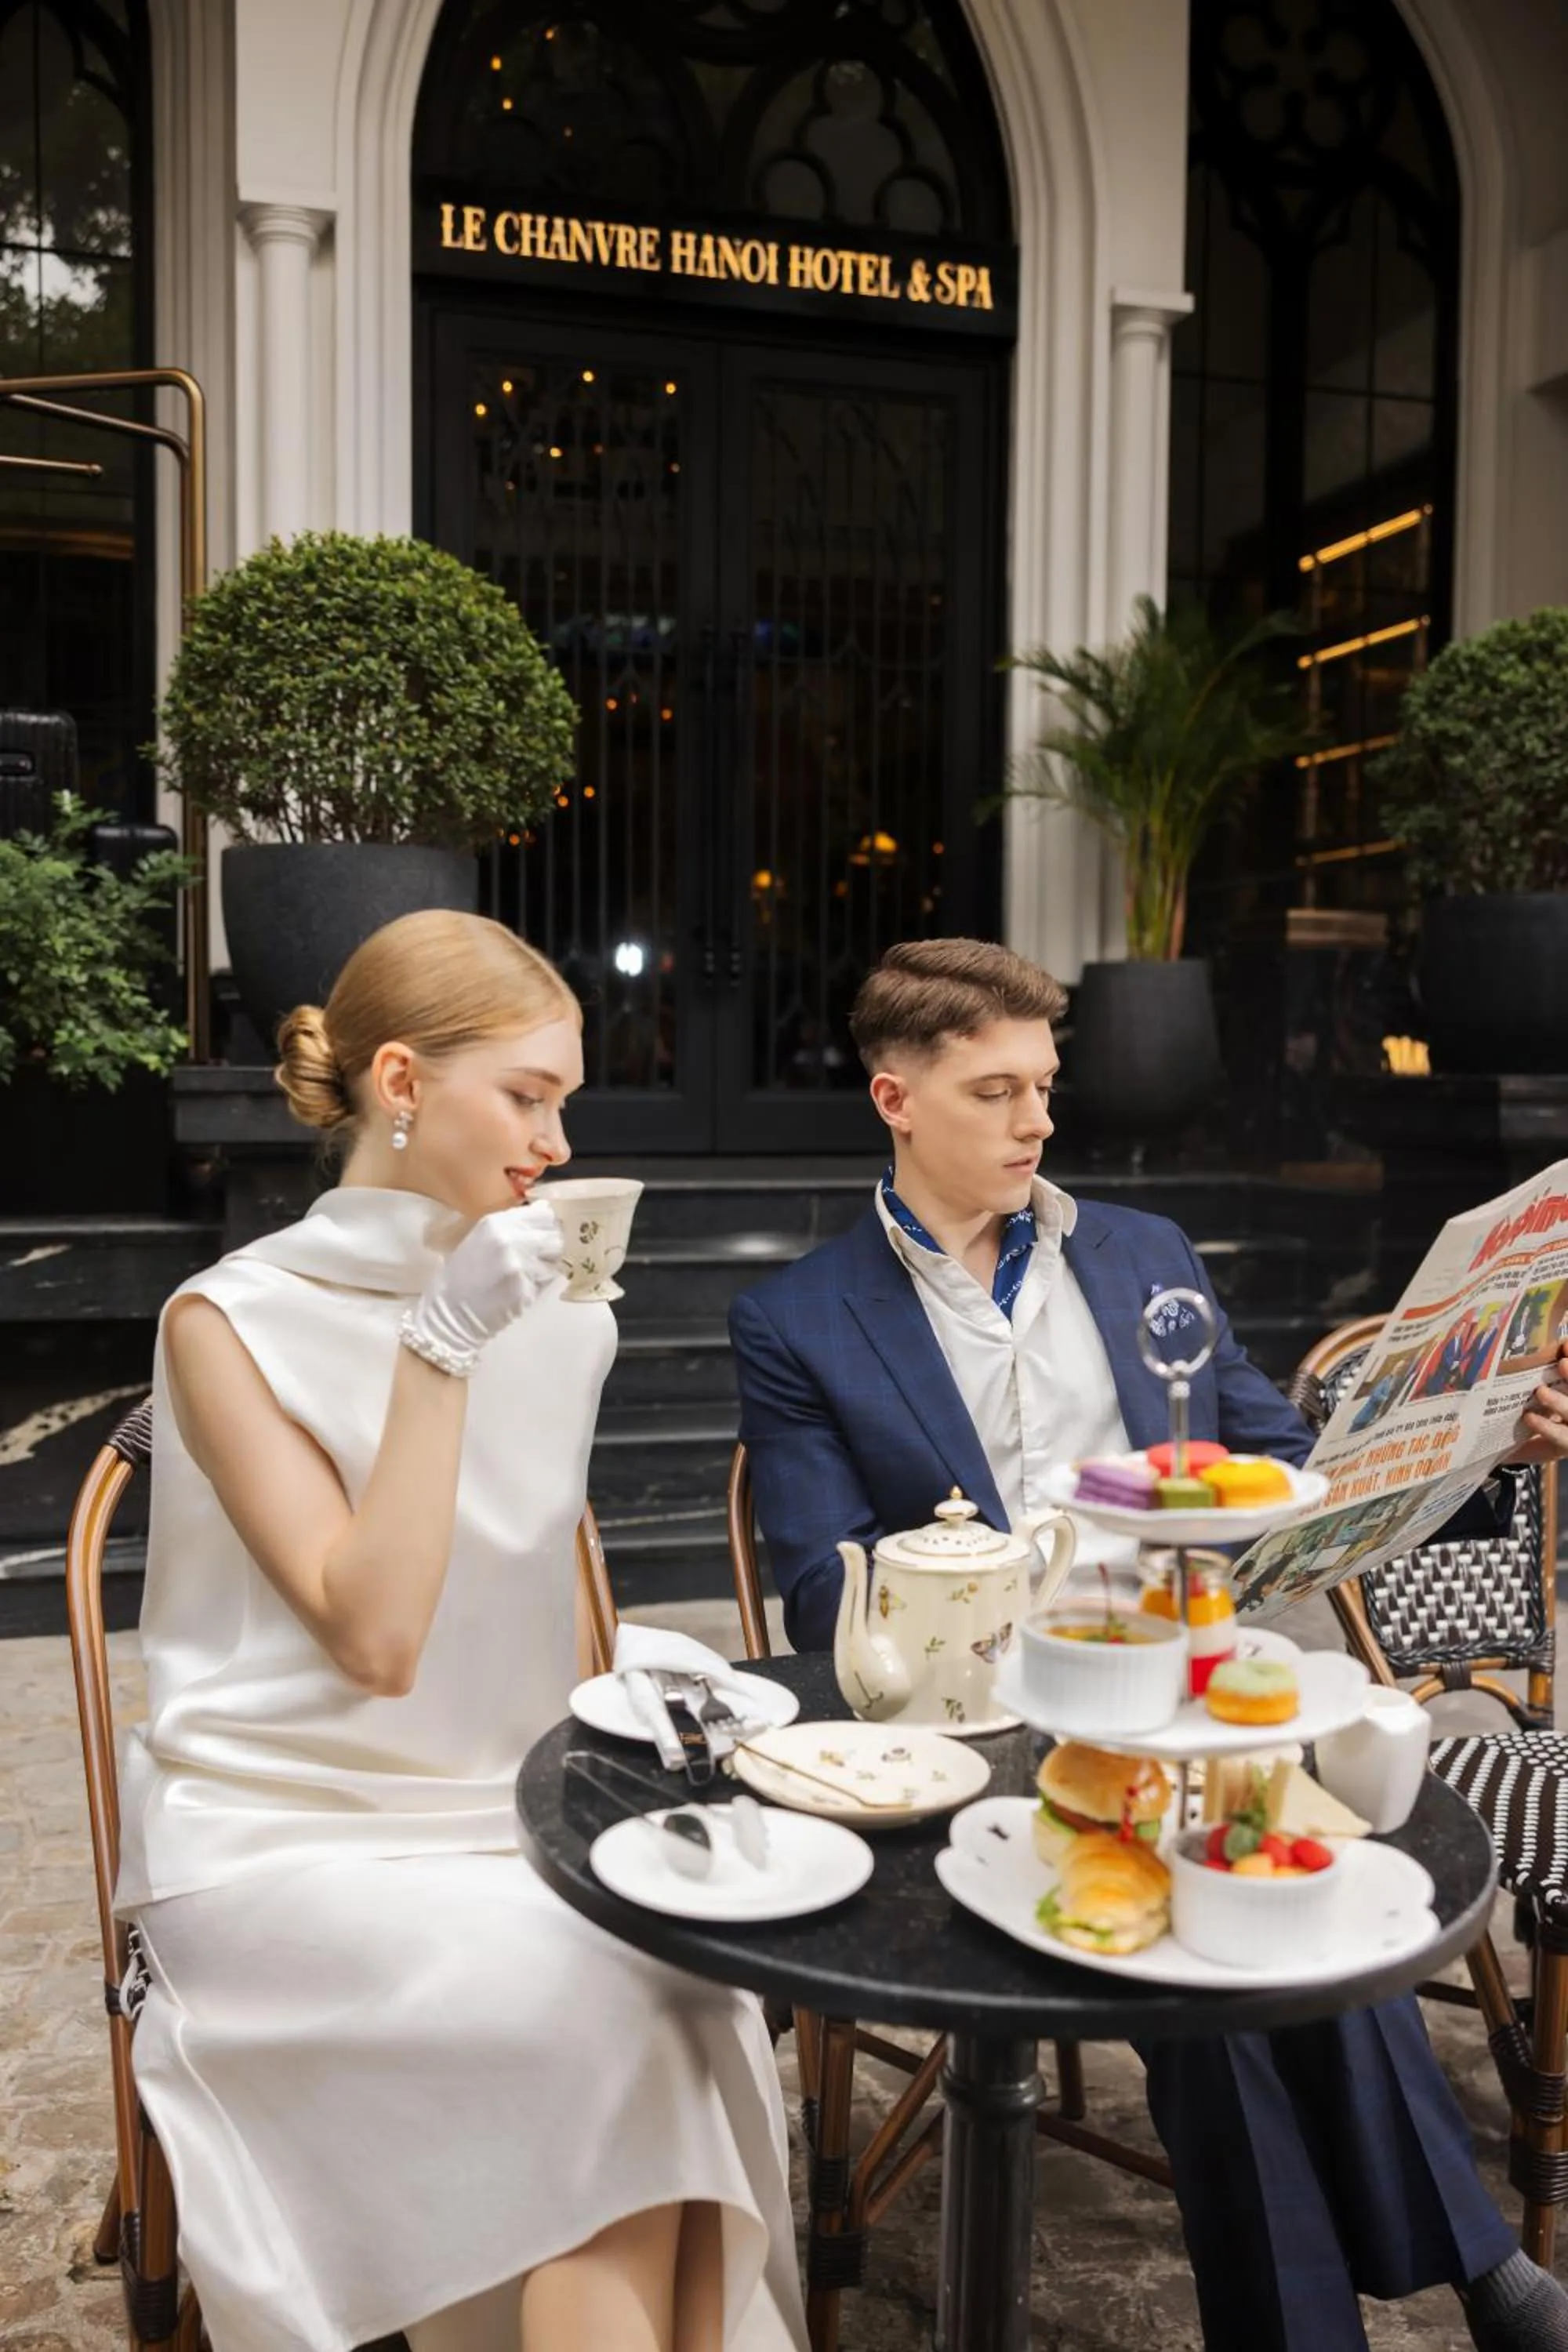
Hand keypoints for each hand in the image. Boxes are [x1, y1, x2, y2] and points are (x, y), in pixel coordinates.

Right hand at [402, 1204, 562, 1372]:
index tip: (543, 1232)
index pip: (543, 1215)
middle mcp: (510, 1241)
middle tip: (539, 1255)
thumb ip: (511, 1226)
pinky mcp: (526, 1290)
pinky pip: (546, 1281)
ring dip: (546, 1265)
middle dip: (550, 1246)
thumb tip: (543, 1211)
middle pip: (554, 1236)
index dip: (547, 1224)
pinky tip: (520, 1288)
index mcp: (495, 1224)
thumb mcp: (480, 1239)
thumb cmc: (461, 1275)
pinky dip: (539, 1283)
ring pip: (554, 1260)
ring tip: (526, 1274)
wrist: (450, 1313)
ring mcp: (520, 1266)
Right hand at [1509, 1341, 1567, 1467]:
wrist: (1558, 1423)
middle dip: (1558, 1403)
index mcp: (1563, 1440)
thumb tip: (1479, 1449)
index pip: (1559, 1437)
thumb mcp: (1529, 1448)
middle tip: (1540, 1391)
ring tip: (1562, 1362)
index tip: (1528, 1418)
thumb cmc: (1539, 1437)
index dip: (1546, 1429)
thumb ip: (1513, 1450)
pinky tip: (1565, 1345)